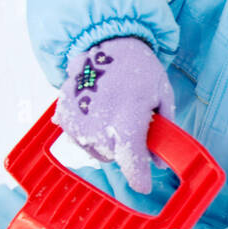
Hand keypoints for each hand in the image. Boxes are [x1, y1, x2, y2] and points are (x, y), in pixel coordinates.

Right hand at [54, 36, 175, 193]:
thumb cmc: (138, 68)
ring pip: (98, 151)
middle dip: (126, 146)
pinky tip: (97, 109)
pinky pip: (80, 139)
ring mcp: (78, 124)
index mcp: (126, 123)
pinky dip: (89, 131)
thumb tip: (159, 162)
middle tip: (131, 120)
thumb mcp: (162, 95)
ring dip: (107, 140)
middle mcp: (99, 128)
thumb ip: (163, 129)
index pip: (132, 164)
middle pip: (116, 157)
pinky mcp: (64, 117)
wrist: (104, 42)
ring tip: (113, 111)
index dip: (140, 179)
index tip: (144, 186)